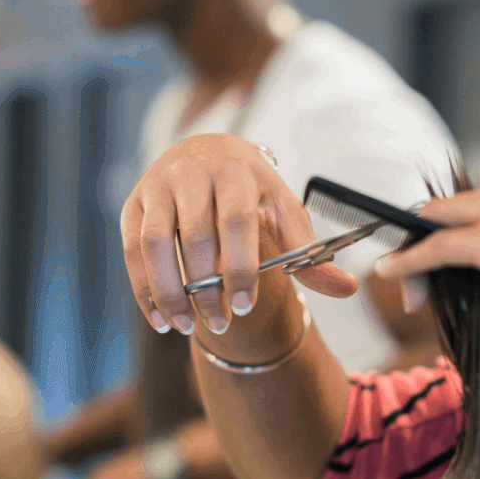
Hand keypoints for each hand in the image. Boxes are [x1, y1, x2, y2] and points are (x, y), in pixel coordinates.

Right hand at [121, 134, 356, 339]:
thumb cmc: (251, 191)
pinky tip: (160, 318)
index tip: (244, 307)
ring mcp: (158, 186)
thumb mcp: (284, 211)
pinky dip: (143, 288)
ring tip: (186, 327)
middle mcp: (193, 173)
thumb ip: (309, 253)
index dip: (239, 267)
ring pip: (155, 244)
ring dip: (169, 292)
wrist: (207, 151)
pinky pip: (132, 249)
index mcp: (237, 172)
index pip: (236, 221)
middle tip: (221, 324)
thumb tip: (347, 288)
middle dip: (207, 288)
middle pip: (195, 236)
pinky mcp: (134, 203)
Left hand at [374, 152, 479, 305]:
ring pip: (438, 224)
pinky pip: (434, 249)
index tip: (459, 241)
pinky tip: (390, 273)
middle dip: (428, 232)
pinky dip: (409, 262)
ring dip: (417, 253)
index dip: (465, 221)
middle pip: (451, 204)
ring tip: (404, 284)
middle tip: (413, 262)